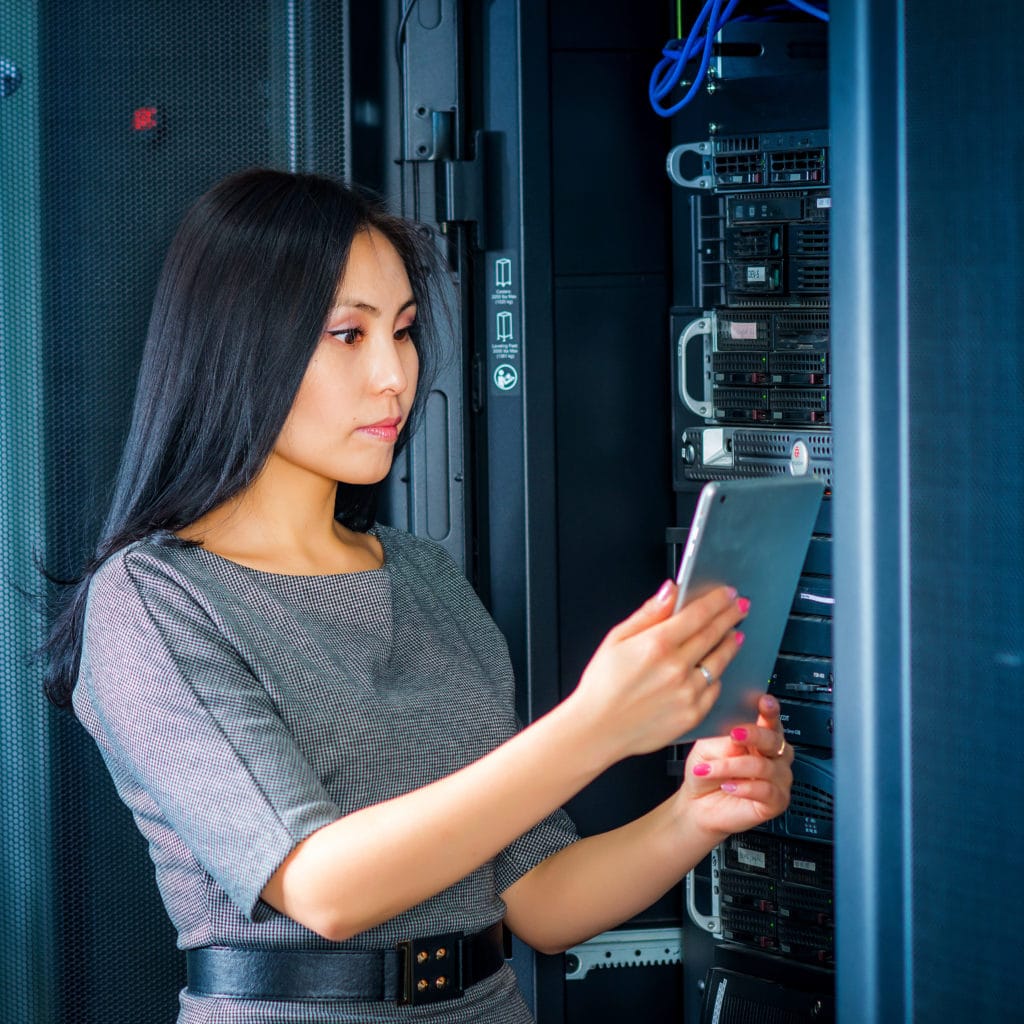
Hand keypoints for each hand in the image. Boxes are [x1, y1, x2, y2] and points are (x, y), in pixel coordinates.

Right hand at [569, 580, 748, 763]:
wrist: (598, 728)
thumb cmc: (602, 684)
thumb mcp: (616, 639)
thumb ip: (648, 613)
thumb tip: (670, 590)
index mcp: (656, 644)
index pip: (698, 614)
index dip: (718, 601)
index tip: (728, 593)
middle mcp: (676, 668)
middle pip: (714, 634)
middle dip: (730, 616)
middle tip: (741, 606)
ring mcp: (687, 693)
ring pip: (720, 661)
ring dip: (730, 644)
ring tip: (734, 635)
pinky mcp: (692, 714)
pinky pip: (714, 688)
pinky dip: (717, 675)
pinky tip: (715, 668)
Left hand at [677, 694, 793, 839]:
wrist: (697, 804)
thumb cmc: (704, 772)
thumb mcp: (707, 748)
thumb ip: (724, 739)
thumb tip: (739, 734)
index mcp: (759, 737)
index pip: (770, 720)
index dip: (770, 710)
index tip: (764, 702)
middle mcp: (773, 756)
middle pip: (774, 740)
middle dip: (754, 735)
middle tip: (734, 734)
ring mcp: (778, 779)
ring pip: (764, 766)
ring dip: (733, 767)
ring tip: (710, 769)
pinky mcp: (776, 801)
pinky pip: (766, 790)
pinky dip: (744, 787)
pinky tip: (728, 785)